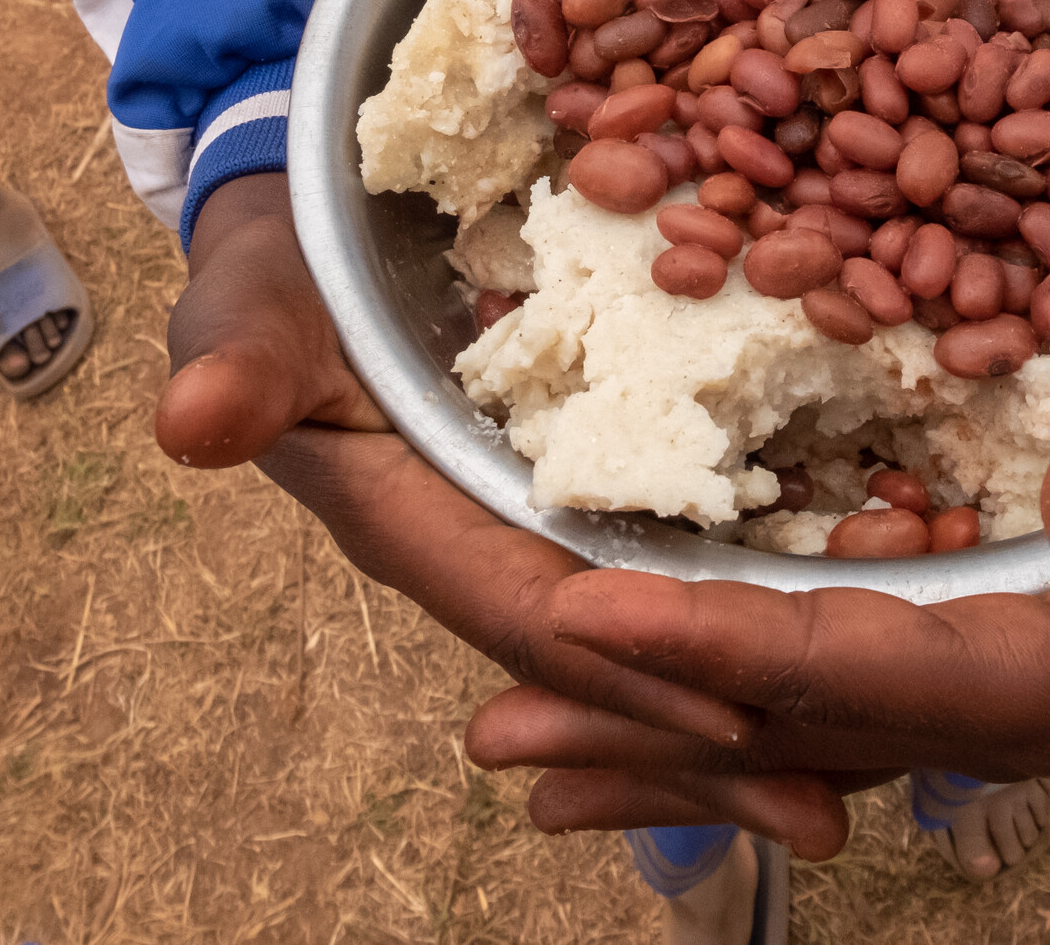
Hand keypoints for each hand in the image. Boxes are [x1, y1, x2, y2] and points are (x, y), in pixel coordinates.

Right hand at [155, 175, 862, 855]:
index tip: (731, 723)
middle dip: (709, 739)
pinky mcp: (581, 484)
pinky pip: (668, 555)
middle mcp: (486, 546)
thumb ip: (235, 367)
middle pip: (611, 657)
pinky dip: (741, 602)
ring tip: (857, 764)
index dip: (623, 672)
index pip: (529, 613)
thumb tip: (192, 423)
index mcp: (415, 526)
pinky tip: (827, 630)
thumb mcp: (247, 311)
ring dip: (744, 696)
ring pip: (652, 627)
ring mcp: (538, 524)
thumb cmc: (282, 278)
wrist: (316, 238)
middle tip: (830, 811)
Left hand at [463, 265, 1049, 845]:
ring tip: (522, 759)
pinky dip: (724, 704)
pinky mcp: (970, 655)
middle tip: (489, 733)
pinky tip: (660, 711)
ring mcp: (969, 693)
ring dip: (652, 738)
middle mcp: (979, 710)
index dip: (699, 649)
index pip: (831, 672)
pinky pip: (821, 690)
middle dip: (634, 729)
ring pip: (779, 724)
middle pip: (771, 728)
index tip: (570, 616)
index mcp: (1029, 684)